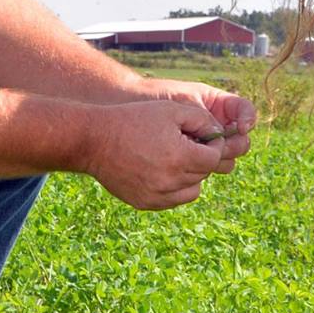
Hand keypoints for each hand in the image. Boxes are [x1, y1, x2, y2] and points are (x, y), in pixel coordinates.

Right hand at [86, 100, 229, 209]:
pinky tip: (163, 169)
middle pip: (203, 174)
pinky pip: (173, 199)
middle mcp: (170, 181)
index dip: (214, 145)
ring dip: (191, 175)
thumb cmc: (134, 119)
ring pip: (192, 190)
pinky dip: (175, 187)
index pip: (214, 158)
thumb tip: (218, 134)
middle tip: (187, 144)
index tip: (204, 137)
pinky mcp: (146, 203)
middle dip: (201, 158)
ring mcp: (157, 195)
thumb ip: (202, 120)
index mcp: (180, 157)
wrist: (95, 140)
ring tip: (176, 157)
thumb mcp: (171, 109)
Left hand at [144, 79, 255, 172]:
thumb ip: (205, 117)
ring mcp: (205, 146)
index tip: (241, 127)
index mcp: (218, 106)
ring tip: (195, 153)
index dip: (248, 118)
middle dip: (233, 145)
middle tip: (218, 146)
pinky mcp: (192, 162)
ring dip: (217, 160)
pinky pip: (205, 172)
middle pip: (240, 142)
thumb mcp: (183, 102)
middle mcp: (216, 128)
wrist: (129, 108)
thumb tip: (223, 136)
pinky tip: (185, 165)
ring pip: (225, 161)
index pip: (245, 111)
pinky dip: (200, 170)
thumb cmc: (156, 97)